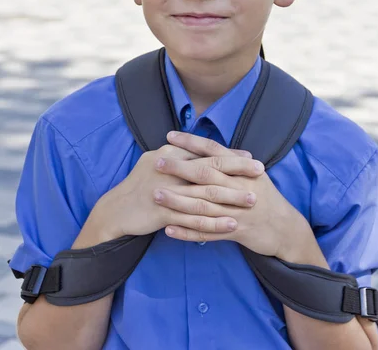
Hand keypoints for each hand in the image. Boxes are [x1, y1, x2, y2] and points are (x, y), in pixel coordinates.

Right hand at [86, 135, 259, 241]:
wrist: (116, 210)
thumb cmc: (141, 185)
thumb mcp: (158, 162)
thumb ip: (181, 157)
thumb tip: (205, 151)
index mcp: (170, 155)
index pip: (205, 152)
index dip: (230, 155)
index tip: (251, 158)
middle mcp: (169, 169)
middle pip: (209, 168)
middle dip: (237, 170)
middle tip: (261, 172)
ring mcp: (165, 192)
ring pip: (205, 195)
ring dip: (231, 198)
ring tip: (253, 200)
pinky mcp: (162, 213)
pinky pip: (193, 220)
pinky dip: (214, 223)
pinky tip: (231, 225)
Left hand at [155, 132, 306, 257]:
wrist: (286, 229)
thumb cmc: (266, 199)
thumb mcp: (254, 176)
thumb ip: (233, 163)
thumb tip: (211, 148)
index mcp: (244, 170)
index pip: (214, 151)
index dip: (192, 142)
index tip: (170, 136)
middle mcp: (240, 187)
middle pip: (206, 175)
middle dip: (180, 168)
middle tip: (156, 162)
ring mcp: (238, 210)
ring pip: (203, 204)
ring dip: (177, 200)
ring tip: (155, 194)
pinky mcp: (236, 232)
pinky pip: (207, 232)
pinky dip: (187, 232)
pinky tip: (168, 229)